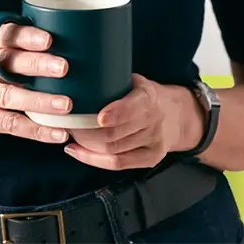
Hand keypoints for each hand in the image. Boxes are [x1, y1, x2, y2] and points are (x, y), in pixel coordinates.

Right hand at [0, 25, 75, 150]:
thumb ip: (12, 51)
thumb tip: (65, 44)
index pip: (3, 35)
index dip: (25, 36)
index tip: (49, 38)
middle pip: (6, 62)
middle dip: (36, 64)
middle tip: (64, 67)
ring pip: (8, 95)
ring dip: (39, 100)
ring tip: (66, 104)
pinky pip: (8, 124)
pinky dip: (34, 130)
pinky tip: (56, 133)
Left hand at [64, 74, 201, 170]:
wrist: (176, 115)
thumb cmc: (144, 95)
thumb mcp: (134, 81)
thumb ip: (112, 81)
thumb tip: (74, 78)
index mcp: (149, 97)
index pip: (133, 108)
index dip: (116, 113)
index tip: (98, 117)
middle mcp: (154, 121)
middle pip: (116, 134)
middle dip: (86, 131)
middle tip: (67, 124)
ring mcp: (154, 142)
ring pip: (113, 150)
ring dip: (86, 145)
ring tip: (69, 135)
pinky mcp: (151, 159)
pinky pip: (118, 164)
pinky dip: (93, 159)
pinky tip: (76, 151)